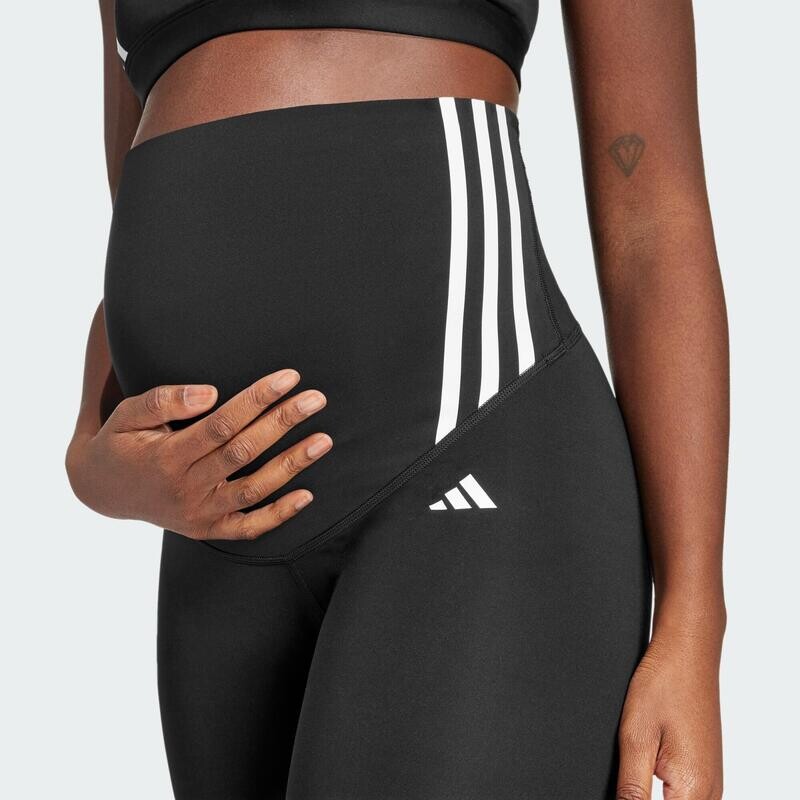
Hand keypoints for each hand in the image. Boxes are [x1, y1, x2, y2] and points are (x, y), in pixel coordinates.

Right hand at [66, 369, 331, 539]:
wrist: (103, 490)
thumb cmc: (122, 442)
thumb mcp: (127, 414)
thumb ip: (164, 400)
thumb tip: (210, 393)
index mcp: (167, 456)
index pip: (222, 424)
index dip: (257, 399)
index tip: (288, 378)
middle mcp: (185, 489)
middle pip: (244, 452)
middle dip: (283, 423)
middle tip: (316, 399)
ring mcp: (199, 514)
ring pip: (253, 490)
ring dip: (291, 466)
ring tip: (324, 440)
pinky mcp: (207, 529)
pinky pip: (248, 528)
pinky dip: (279, 515)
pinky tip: (308, 495)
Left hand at [616, 632, 722, 799]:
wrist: (688, 652)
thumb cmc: (665, 683)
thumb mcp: (635, 737)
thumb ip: (631, 787)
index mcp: (693, 788)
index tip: (626, 783)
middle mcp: (710, 791)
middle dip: (643, 796)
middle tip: (632, 766)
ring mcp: (712, 782)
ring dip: (653, 793)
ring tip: (639, 758)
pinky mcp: (706, 771)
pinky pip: (685, 795)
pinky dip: (664, 789)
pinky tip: (648, 764)